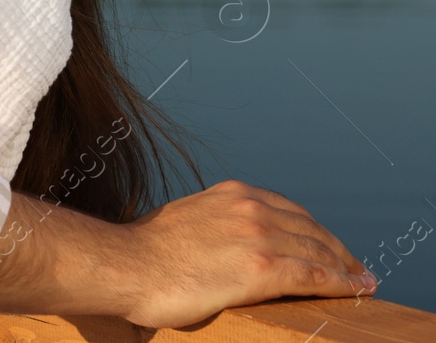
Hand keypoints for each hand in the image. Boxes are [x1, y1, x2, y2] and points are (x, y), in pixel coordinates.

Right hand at [0, 181, 373, 326]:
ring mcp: (258, 235)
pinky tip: (355, 290)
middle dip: (336, 248)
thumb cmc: (142, 254)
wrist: (124, 264)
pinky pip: (315, 276)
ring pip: (318, 250)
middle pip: (310, 228)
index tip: (327, 245)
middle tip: (354, 267)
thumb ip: (211, 227)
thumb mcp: (184, 224)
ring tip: (361, 281)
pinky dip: (341, 283)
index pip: (288, 209)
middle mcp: (249, 207)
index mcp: (230, 194)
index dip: (314, 229)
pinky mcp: (263, 268)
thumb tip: (217, 247)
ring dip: (345, 267)